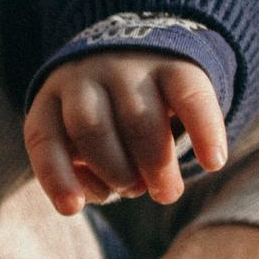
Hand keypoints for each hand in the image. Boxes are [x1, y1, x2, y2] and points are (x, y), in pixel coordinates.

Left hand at [25, 49, 228, 214]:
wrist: (141, 49)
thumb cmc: (105, 118)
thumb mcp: (80, 140)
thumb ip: (83, 171)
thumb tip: (101, 192)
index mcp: (52, 99)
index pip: (45, 138)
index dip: (56, 176)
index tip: (72, 208)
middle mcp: (86, 78)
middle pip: (93, 130)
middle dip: (116, 172)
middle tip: (137, 192)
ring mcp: (130, 67)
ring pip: (139, 120)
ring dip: (154, 165)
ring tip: (166, 192)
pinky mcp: (176, 65)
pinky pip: (190, 98)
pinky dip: (204, 133)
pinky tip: (213, 163)